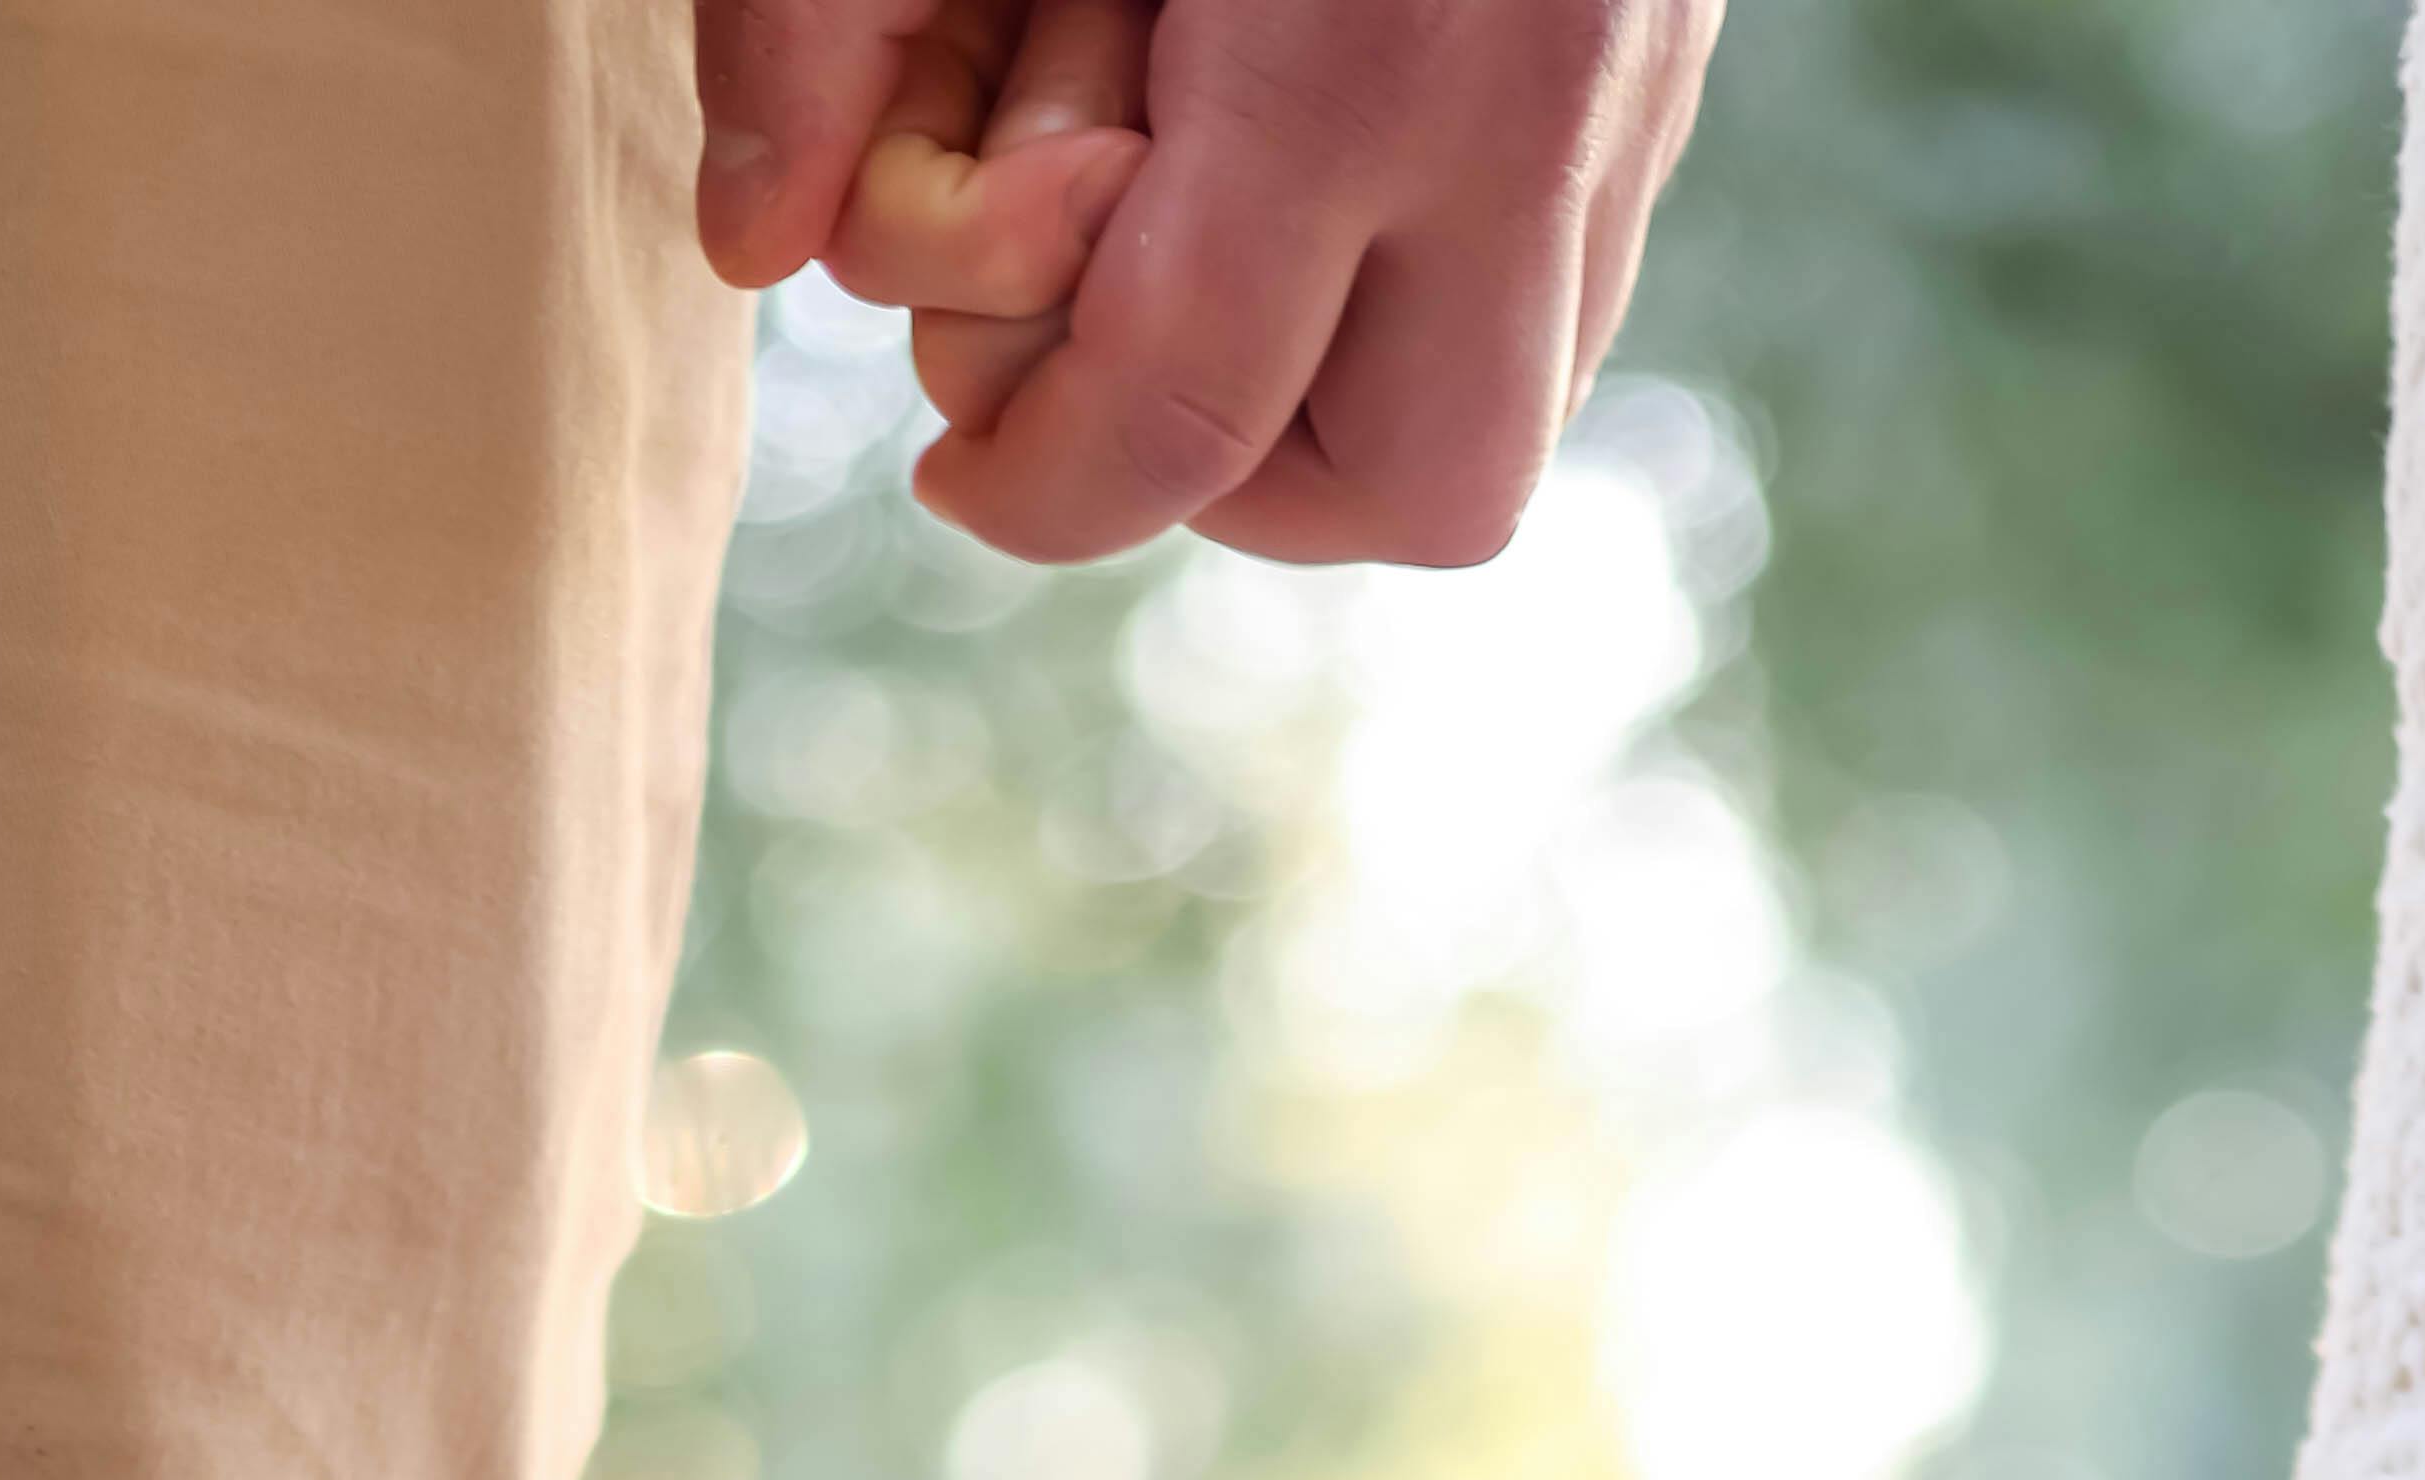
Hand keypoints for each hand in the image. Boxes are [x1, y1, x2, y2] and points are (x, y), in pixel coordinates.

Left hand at [690, 0, 1719, 575]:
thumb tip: (756, 237)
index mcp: (1354, 45)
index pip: (1187, 410)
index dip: (1043, 484)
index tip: (958, 462)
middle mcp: (1526, 102)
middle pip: (1412, 489)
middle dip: (1236, 481)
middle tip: (1117, 364)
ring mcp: (1629, 93)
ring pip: (1506, 418)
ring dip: (1339, 401)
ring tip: (1211, 261)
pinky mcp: (1667, 59)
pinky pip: (1557, 281)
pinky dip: (1420, 283)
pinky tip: (1312, 163)